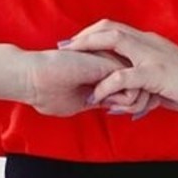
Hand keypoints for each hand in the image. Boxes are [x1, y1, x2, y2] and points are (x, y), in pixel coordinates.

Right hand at [20, 46, 159, 117]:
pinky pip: (132, 88)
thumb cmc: (48, 92)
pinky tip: (107, 104)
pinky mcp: (110, 65)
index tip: (115, 113)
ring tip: (112, 109)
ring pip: (144, 89)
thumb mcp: (77, 103)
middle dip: (139, 106)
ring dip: (132, 106)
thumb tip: (111, 109)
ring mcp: (113, 64)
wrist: (32, 77)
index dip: (133, 106)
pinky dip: (124, 103)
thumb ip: (97, 102)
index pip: (134, 90)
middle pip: (145, 89)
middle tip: (115, 112)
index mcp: (105, 74)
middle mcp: (112, 67)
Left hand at [59, 20, 177, 114]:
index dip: (91, 33)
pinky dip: (106, 86)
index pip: (114, 28)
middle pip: (108, 28)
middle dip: (82, 37)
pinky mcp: (156, 74)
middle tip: (63, 50)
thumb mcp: (164, 79)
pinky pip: (123, 76)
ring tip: (72, 67)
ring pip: (113, 42)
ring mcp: (152, 56)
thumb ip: (144, 81)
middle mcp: (149, 42)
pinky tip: (96, 97)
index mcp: (149, 42)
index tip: (73, 44)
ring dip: (88, 52)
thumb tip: (127, 95)